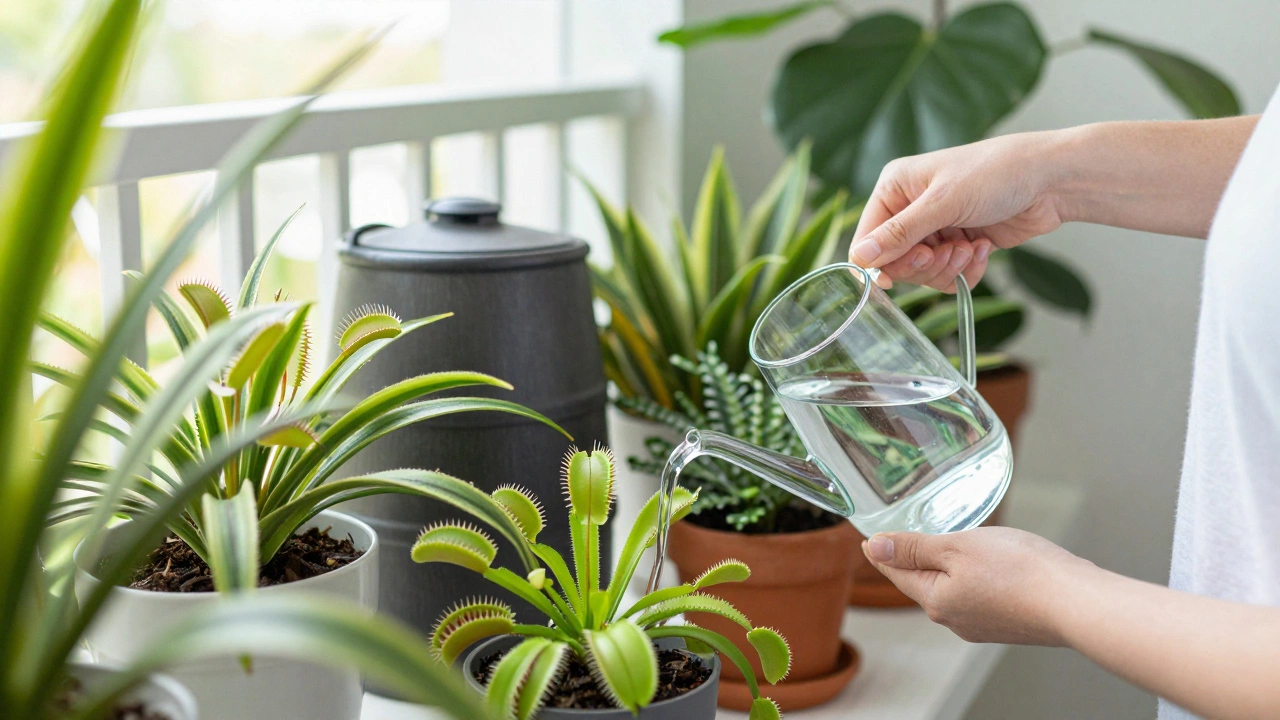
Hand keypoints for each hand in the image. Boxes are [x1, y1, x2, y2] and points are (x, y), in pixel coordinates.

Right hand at [849, 131, 1070, 290]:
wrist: (1051, 180)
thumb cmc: (997, 173)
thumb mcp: (943, 202)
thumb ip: (899, 233)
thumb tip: (860, 256)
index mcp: (895, 188)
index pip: (867, 239)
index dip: (884, 260)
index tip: (914, 263)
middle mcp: (911, 209)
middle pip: (894, 262)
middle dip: (925, 264)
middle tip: (948, 252)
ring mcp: (936, 228)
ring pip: (922, 273)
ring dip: (949, 267)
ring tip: (970, 247)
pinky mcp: (959, 245)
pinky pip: (948, 275)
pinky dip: (966, 270)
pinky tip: (983, 248)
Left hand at [862, 526, 1094, 645]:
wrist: (1076, 602)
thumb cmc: (1020, 571)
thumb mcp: (957, 546)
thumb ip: (915, 547)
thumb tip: (875, 547)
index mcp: (936, 601)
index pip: (897, 573)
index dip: (883, 552)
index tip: (869, 540)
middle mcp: (955, 620)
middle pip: (924, 582)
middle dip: (915, 559)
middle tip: (904, 537)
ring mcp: (982, 625)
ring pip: (953, 589)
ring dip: (948, 567)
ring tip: (946, 547)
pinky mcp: (1007, 624)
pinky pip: (979, 596)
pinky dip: (976, 577)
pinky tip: (988, 565)